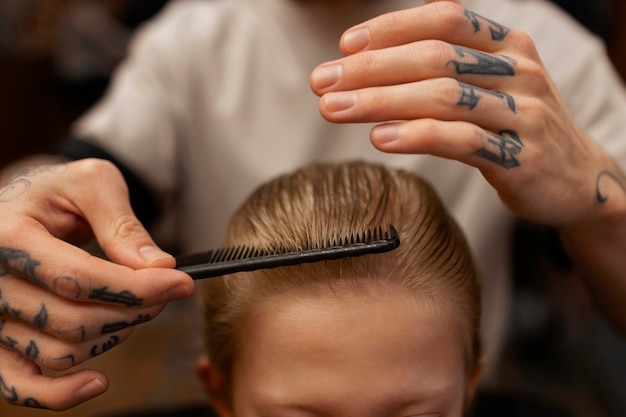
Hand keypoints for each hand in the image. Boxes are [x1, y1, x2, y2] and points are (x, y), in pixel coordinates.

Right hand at [0, 158, 193, 409]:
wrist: (21, 208)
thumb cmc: (57, 193)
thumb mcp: (91, 184)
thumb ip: (122, 224)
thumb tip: (159, 267)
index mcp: (9, 237)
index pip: (79, 278)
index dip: (137, 288)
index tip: (181, 283)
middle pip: (74, 320)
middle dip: (135, 310)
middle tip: (166, 290)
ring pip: (61, 353)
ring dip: (113, 336)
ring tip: (135, 307)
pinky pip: (20, 386)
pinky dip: (60, 394)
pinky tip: (99, 381)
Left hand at [310, 0, 622, 225]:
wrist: (577, 178)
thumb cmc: (518, 126)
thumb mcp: (494, 83)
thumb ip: (450, 64)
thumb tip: (379, 52)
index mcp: (508, 45)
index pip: (445, 19)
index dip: (392, 28)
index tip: (345, 46)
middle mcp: (518, 71)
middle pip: (434, 57)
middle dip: (370, 68)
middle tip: (323, 82)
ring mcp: (523, 114)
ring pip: (442, 97)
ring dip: (380, 101)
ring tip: (334, 110)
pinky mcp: (521, 157)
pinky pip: (461, 141)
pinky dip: (415, 136)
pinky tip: (379, 138)